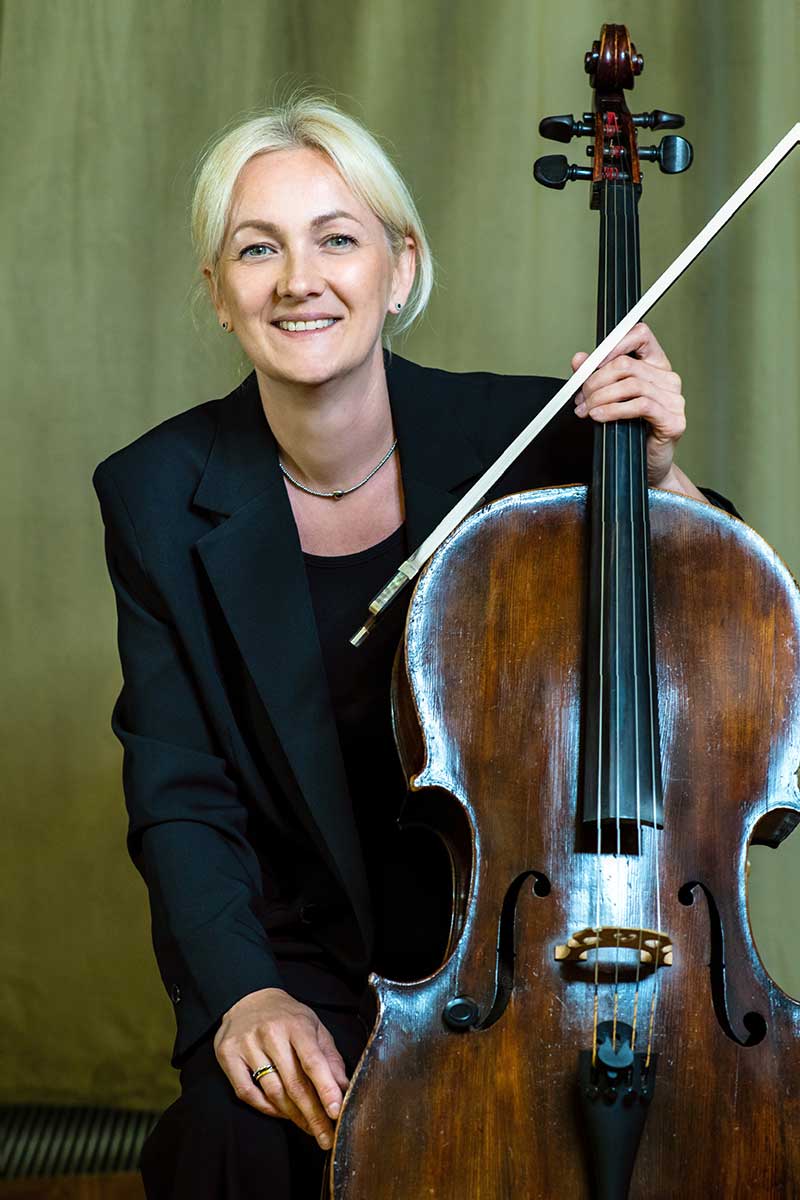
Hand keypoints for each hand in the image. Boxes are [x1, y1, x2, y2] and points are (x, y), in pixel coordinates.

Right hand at [213, 987, 349, 1149]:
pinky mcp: (228, 1055)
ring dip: (293, 1115)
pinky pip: (247, 1093)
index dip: (326, 1088)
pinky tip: (280, 1113)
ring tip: (308, 1127)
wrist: (248, 998)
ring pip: (272, 1091)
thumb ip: (329, 1057)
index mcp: (296, 1024)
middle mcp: (270, 1033)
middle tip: (326, 1137)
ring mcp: (247, 1044)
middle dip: (313, 1115)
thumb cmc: (287, 1017)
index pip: (313, 1060)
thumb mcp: (314, 1027)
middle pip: (294, 1083)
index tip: (336, 1112)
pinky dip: (266, 1108)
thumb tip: (344, 1088)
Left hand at [571, 322, 685, 486]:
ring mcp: (674, 399)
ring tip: (586, 410)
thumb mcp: (609, 399)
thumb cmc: (631, 432)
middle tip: (580, 397)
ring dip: (600, 397)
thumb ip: (595, 376)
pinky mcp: (674, 420)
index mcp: (656, 366)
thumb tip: (579, 359)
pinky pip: (640, 406)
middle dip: (595, 380)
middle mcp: (668, 379)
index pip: (640, 336)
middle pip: (626, 364)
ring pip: (631, 384)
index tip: (591, 362)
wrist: (646, 467)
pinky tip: (599, 416)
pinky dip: (614, 410)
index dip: (614, 343)